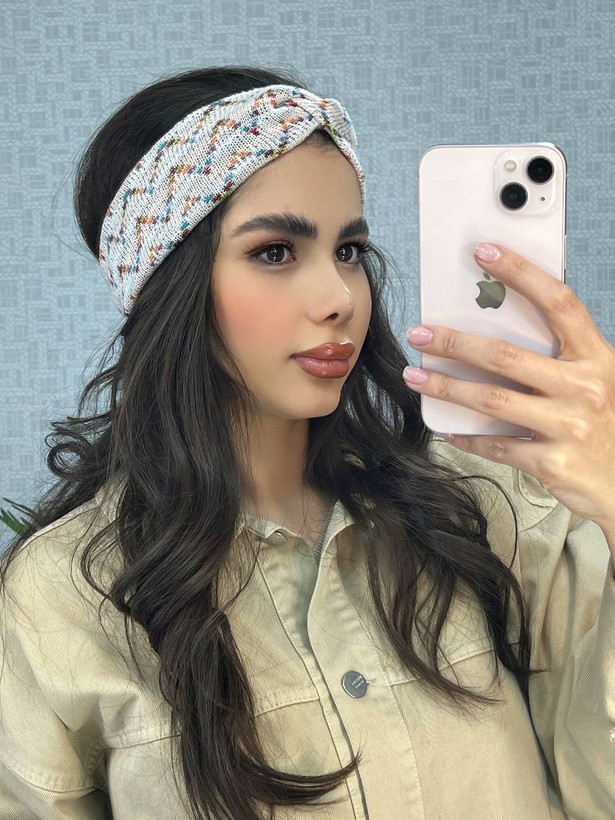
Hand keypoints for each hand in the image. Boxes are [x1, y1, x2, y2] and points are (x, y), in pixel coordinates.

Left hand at [403, 242, 614, 531]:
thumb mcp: (594, 382)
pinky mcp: (553, 462)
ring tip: (416, 376)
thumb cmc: (606, 424)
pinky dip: (468, 437)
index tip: (485, 254)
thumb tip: (490, 331)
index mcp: (596, 358)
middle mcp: (585, 387)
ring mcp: (569, 426)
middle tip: (420, 334)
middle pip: (506, 356)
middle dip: (455, 343)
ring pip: (492, 400)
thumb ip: (557, 359)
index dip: (522, 274)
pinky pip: (498, 445)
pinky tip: (447, 429)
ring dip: (447, 388)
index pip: (558, 304)